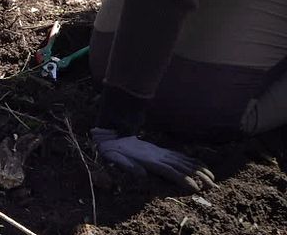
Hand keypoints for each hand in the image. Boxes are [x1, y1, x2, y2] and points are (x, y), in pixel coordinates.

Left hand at [91, 128, 215, 191]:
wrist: (112, 136)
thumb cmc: (112, 150)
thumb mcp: (114, 158)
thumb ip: (127, 165)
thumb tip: (141, 174)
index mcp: (149, 160)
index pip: (170, 171)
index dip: (183, 179)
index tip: (195, 188)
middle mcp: (158, 156)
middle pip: (182, 166)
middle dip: (198, 176)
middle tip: (212, 186)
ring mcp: (161, 152)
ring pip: (184, 161)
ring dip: (198, 169)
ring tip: (212, 178)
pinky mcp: (161, 151)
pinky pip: (180, 156)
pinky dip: (192, 161)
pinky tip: (200, 166)